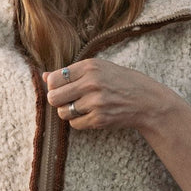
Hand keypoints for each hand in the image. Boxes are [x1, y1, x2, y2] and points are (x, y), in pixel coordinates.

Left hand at [42, 59, 179, 132]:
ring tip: (82, 107)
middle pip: (54, 97)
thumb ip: (71, 72)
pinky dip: (79, 121)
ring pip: (63, 112)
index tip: (62, 88)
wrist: (147, 101)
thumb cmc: (122, 81)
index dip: (54, 85)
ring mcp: (96, 102)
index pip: (54, 78)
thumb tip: (44, 76)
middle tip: (69, 100)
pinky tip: (91, 114)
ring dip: (68, 112)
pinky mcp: (99, 119)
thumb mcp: (100, 68)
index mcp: (90, 66)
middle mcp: (91, 83)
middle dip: (58, 101)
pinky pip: (75, 124)